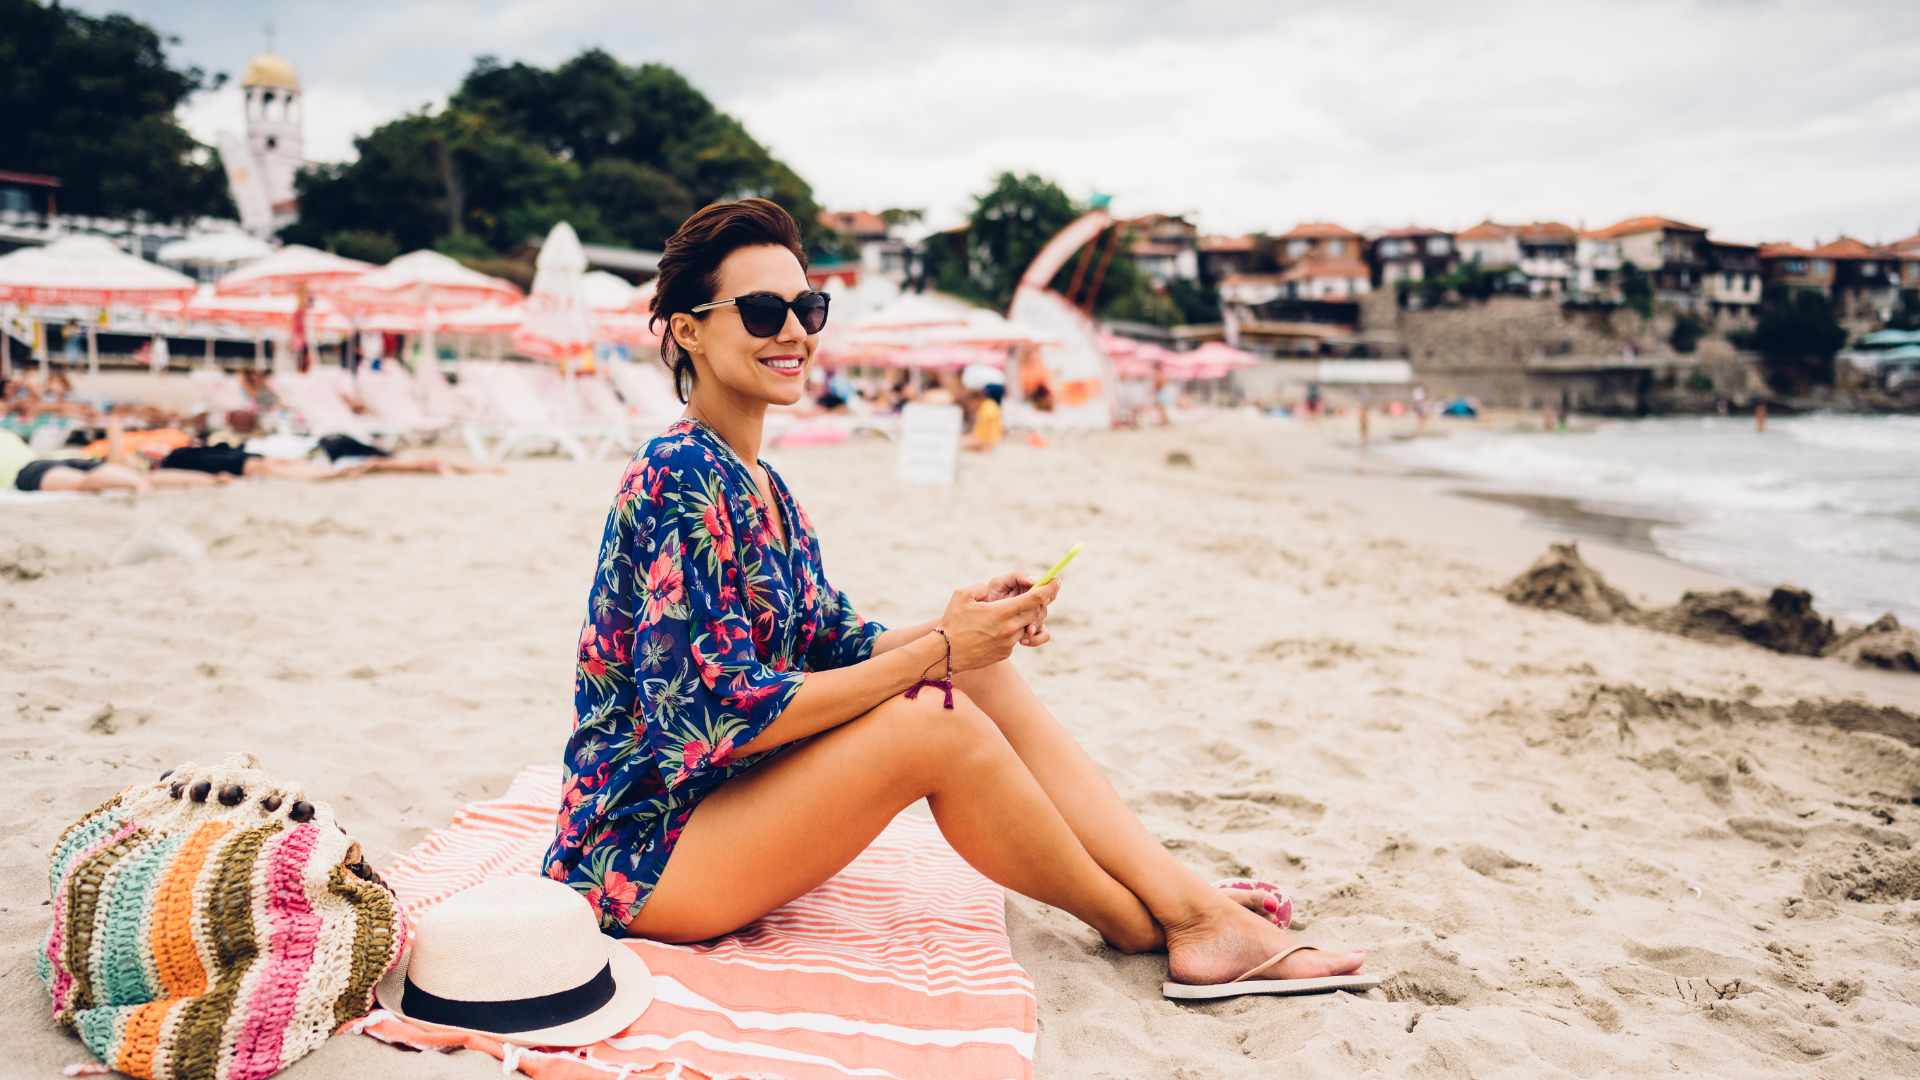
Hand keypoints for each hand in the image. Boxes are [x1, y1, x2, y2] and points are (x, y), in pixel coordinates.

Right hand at [936, 580, 1059, 669]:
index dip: (1048, 589)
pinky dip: (1012, 631)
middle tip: (1038, 594)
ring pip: (1027, 627)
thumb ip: (981, 587)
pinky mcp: (1005, 654)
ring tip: (1010, 612)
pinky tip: (996, 628)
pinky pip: (1016, 639)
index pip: (1034, 598)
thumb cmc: (952, 622)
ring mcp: (1009, 644)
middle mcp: (1010, 628)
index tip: (1056, 582)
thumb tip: (990, 591)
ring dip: (1025, 618)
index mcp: (1002, 612)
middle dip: (1039, 603)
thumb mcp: (962, 595)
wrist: (944, 654)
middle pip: (1036, 612)